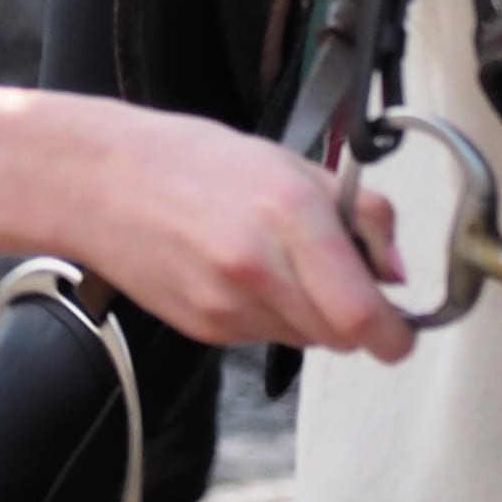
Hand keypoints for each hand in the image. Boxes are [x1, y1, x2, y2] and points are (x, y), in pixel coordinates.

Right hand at [66, 105, 417, 360]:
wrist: (101, 182)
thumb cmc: (195, 161)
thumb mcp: (291, 164)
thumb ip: (359, 216)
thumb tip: (396, 274)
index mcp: (291, 213)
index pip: (360, 313)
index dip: (392, 334)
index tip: (399, 331)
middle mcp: (260, 268)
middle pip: (340, 337)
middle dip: (354, 320)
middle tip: (342, 283)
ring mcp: (227, 306)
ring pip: (305, 340)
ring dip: (310, 315)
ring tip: (277, 263)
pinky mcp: (204, 329)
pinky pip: (263, 337)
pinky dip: (269, 315)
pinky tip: (241, 273)